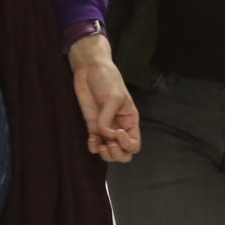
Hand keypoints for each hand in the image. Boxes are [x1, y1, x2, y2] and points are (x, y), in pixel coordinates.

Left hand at [69, 35, 139, 161]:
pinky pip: (95, 144)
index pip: (135, 143)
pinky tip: (92, 141)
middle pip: (124, 153)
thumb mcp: (114, 96)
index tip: (118, 133)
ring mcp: (105, 127)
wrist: (89, 69)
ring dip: (106, 155)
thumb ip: (108, 117)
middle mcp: (120, 126)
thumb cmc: (107, 79)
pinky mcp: (92, 125)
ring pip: (110, 152)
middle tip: (109, 145)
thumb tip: (105, 134)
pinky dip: (93, 147)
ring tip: (100, 145)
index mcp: (130, 120)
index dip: (128, 145)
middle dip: (118, 154)